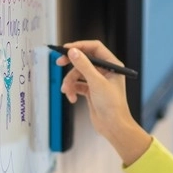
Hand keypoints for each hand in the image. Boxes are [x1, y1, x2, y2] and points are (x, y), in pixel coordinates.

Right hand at [57, 40, 151, 165]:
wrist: (113, 127)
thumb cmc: (112, 105)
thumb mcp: (96, 83)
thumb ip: (84, 66)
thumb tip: (73, 52)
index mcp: (112, 65)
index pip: (95, 48)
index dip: (80, 46)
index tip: (66, 49)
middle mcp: (105, 71)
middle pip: (84, 60)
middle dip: (71, 64)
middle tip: (59, 63)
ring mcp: (98, 81)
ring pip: (78, 74)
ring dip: (70, 82)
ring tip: (67, 91)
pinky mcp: (91, 91)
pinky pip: (77, 85)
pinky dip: (72, 90)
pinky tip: (71, 98)